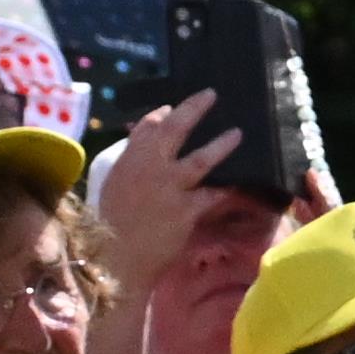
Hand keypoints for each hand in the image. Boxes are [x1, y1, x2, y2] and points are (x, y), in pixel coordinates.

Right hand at [85, 93, 230, 298]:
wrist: (116, 258)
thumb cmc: (111, 225)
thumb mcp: (112, 187)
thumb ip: (129, 166)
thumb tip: (140, 151)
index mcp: (126, 161)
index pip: (145, 128)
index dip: (160, 115)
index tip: (171, 107)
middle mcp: (147, 168)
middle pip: (173, 130)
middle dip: (193, 109)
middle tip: (210, 95)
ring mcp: (169, 188)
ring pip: (201, 159)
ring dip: (221, 145)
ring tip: (238, 133)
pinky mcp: (186, 210)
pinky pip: (214, 195)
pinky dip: (229, 188)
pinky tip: (243, 182)